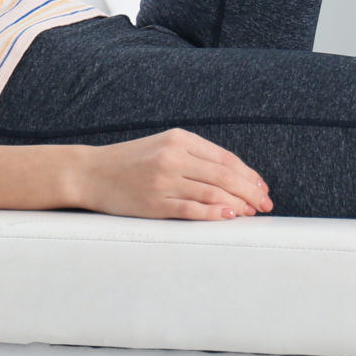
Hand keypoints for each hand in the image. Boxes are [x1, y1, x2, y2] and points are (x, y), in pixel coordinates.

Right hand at [67, 129, 273, 220]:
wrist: (90, 173)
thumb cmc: (130, 162)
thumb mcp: (163, 146)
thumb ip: (194, 156)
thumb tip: (233, 176)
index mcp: (178, 139)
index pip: (224, 157)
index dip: (248, 174)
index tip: (262, 187)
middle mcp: (173, 157)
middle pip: (224, 175)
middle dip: (250, 191)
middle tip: (265, 203)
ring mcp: (163, 181)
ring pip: (212, 192)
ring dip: (238, 204)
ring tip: (251, 212)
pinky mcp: (154, 203)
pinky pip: (191, 209)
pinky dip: (214, 213)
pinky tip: (228, 217)